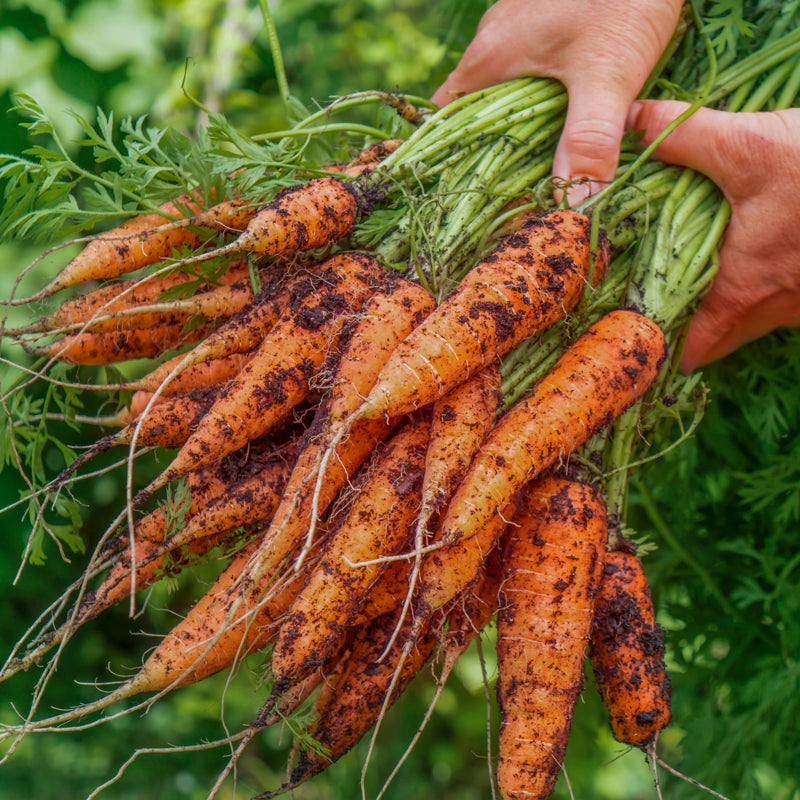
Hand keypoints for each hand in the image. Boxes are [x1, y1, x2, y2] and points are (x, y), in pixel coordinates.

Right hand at [431, 0, 682, 202]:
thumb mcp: (608, 72)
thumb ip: (589, 139)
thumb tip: (573, 206)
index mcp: (488, 60)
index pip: (443, 120)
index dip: (449, 160)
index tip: (466, 196)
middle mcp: (493, 44)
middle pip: (473, 112)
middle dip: (487, 154)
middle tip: (508, 196)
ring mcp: (519, 28)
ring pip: (502, 92)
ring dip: (515, 128)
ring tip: (536, 169)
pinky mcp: (548, 19)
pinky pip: (529, 72)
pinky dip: (538, 101)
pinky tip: (565, 117)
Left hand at [628, 100, 799, 370]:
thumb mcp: (749, 146)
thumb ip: (682, 137)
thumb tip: (631, 121)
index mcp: (740, 294)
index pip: (687, 350)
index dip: (657, 345)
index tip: (630, 330)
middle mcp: (773, 311)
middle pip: (715, 341)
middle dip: (684, 326)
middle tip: (650, 298)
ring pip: (749, 322)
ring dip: (721, 306)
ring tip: (686, 273)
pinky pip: (780, 302)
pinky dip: (757, 288)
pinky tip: (745, 253)